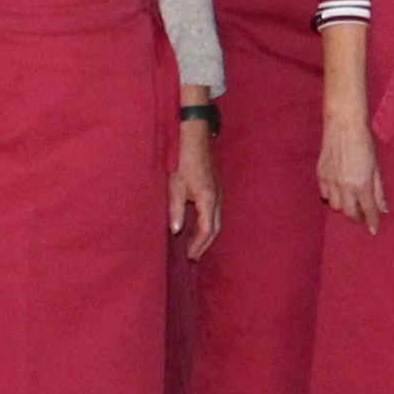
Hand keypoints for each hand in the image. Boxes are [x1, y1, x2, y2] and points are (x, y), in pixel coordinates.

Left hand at [171, 124, 221, 258]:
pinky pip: (214, 212)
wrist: (194, 136)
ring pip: (216, 221)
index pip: (206, 230)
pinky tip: (195, 226)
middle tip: (193, 256)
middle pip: (215, 228)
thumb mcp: (175, 186)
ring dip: (206, 235)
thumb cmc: (183, 159)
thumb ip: (176, 209)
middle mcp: (217, 198)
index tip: (190, 256)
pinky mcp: (215, 188)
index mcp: (208, 199)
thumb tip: (176, 230)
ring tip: (193, 246)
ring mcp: (218, 193)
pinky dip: (206, 224)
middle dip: (204, 244)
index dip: (198, 245)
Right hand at [318, 109, 386, 229]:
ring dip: (345, 207)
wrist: (343, 126)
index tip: (374, 230)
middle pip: (349, 213)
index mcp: (361, 184)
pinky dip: (333, 197)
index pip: (368, 210)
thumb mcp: (376, 168)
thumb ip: (379, 191)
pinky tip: (339, 191)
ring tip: (351, 201)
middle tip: (363, 216)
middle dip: (357, 218)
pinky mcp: (320, 175)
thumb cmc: (364, 144)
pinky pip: (325, 195)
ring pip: (335, 206)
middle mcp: (344, 186)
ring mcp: (330, 181)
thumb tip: (384, 209)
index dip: (372, 222)